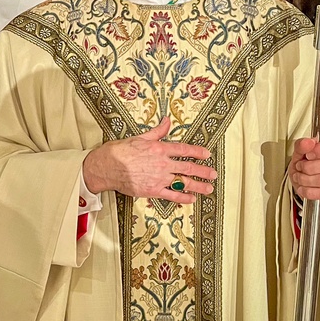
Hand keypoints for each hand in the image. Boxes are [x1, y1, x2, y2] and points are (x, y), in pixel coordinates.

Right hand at [81, 116, 215, 204]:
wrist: (107, 166)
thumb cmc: (120, 151)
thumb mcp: (139, 137)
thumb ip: (157, 131)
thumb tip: (167, 121)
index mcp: (160, 149)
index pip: (184, 149)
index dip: (197, 152)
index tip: (206, 154)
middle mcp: (162, 164)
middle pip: (188, 167)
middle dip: (203, 171)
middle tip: (213, 173)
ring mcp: (159, 178)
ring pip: (183, 182)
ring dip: (198, 185)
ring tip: (208, 188)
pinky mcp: (152, 190)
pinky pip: (172, 195)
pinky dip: (183, 197)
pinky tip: (191, 199)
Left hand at [290, 134, 319, 204]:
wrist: (303, 180)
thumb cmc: (306, 163)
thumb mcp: (300, 152)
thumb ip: (301, 145)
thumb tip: (308, 142)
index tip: (308, 155)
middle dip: (309, 168)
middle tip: (300, 167)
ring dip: (307, 180)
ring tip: (299, 178)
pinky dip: (310, 192)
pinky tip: (304, 188)